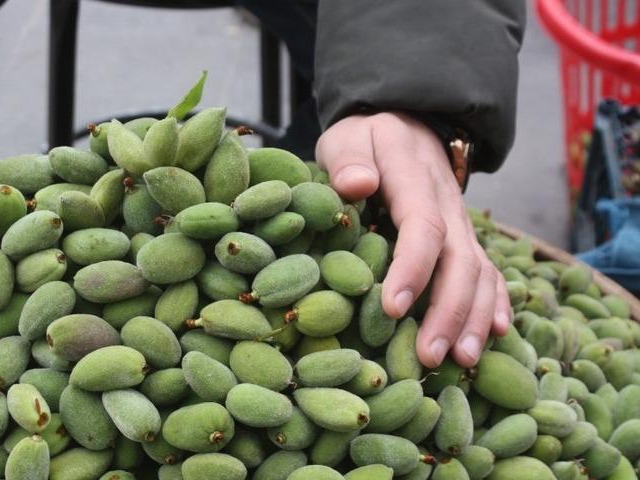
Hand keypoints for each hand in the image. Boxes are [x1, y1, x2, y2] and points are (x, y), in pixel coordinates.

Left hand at [316, 112, 510, 367]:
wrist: (408, 121)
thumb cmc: (365, 139)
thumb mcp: (347, 138)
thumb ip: (348, 159)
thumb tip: (357, 185)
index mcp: (414, 176)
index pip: (421, 225)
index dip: (411, 268)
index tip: (392, 307)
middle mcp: (447, 202)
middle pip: (459, 260)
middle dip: (447, 311)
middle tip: (427, 356)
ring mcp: (462, 222)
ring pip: (480, 272)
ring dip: (474, 318)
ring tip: (462, 361)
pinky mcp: (465, 237)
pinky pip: (489, 271)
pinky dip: (495, 303)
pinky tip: (495, 336)